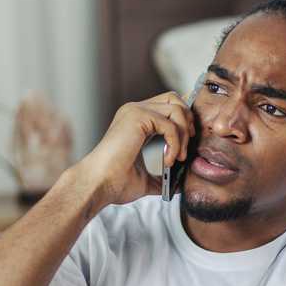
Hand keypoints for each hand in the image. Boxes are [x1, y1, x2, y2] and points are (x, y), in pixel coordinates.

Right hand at [74, 91, 196, 207]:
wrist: (98, 185)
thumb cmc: (115, 183)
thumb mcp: (146, 178)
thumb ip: (162, 176)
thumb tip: (179, 184)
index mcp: (136, 120)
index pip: (168, 105)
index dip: (183, 121)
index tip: (186, 145)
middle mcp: (135, 110)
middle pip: (175, 99)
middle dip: (187, 122)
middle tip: (185, 148)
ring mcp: (135, 111)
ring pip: (176, 109)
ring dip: (183, 136)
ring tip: (177, 159)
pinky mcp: (137, 117)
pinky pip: (170, 125)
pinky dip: (175, 143)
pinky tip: (168, 161)